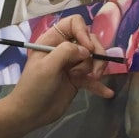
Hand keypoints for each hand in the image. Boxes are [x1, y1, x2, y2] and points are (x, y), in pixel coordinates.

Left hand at [9, 15, 114, 129]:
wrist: (30, 113)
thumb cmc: (34, 87)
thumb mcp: (47, 66)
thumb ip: (66, 52)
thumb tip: (86, 50)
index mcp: (52, 40)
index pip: (74, 23)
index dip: (84, 33)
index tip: (88, 49)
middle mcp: (63, 49)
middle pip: (89, 40)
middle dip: (96, 53)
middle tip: (94, 70)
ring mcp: (71, 64)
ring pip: (94, 58)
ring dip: (97, 68)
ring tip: (92, 80)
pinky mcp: (77, 80)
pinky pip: (93, 79)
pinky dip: (100, 85)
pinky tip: (108, 93)